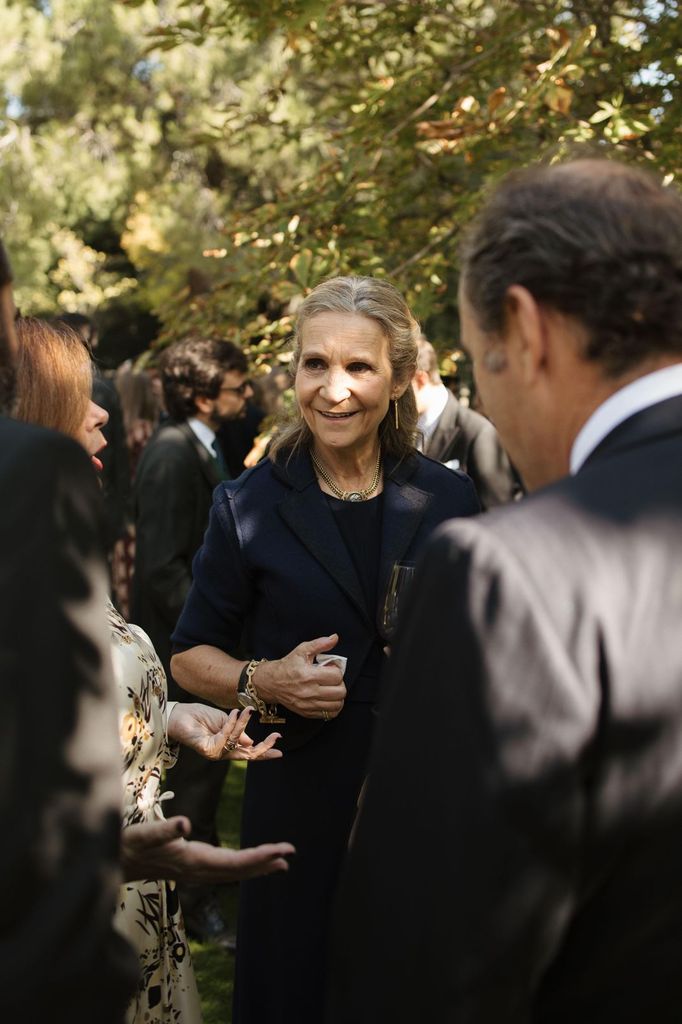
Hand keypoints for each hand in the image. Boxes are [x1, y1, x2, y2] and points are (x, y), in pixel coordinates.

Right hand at [121, 816, 294, 882]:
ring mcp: (194, 872)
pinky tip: (248, 863)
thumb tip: (185, 823)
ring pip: (232, 872)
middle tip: (290, 853)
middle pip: (238, 870)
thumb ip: (164, 829)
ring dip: (256, 867)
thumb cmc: (127, 846)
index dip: (260, 857)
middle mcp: (198, 871)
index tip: (282, 851)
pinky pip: (224, 870)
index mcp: (193, 862)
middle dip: (265, 862)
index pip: (235, 862)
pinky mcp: (190, 868)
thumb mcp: (144, 834)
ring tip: (281, 862)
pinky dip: (242, 866)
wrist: (112, 864)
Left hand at [167, 704, 282, 760]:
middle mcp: (222, 752)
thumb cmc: (198, 716)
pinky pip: (225, 737)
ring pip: (237, 742)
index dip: (264, 752)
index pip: (248, 752)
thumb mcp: (223, 721)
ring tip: (247, 711)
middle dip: (263, 748)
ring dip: (243, 725)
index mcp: (227, 745)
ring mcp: (214, 752)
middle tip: (276, 737)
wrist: (178, 714)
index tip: (280, 751)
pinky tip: (233, 713)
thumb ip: (237, 731)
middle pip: (247, 755)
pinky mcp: (207, 749)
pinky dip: (232, 724)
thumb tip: (251, 742)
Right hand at [254, 634, 346, 719]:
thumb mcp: (302, 650)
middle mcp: (309, 692)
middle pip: (340, 692)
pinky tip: (328, 699)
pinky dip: (333, 708)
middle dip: (340, 684)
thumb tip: (335, 638)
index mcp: (309, 675)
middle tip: (332, 679)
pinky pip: (328, 715)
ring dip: (338, 697)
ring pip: (337, 705)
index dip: (337, 670)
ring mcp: (308, 704)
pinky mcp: (307, 713)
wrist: (271, 683)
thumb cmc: (287, 666)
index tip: (331, 668)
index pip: (337, 676)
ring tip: (332, 689)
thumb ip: (320, 644)